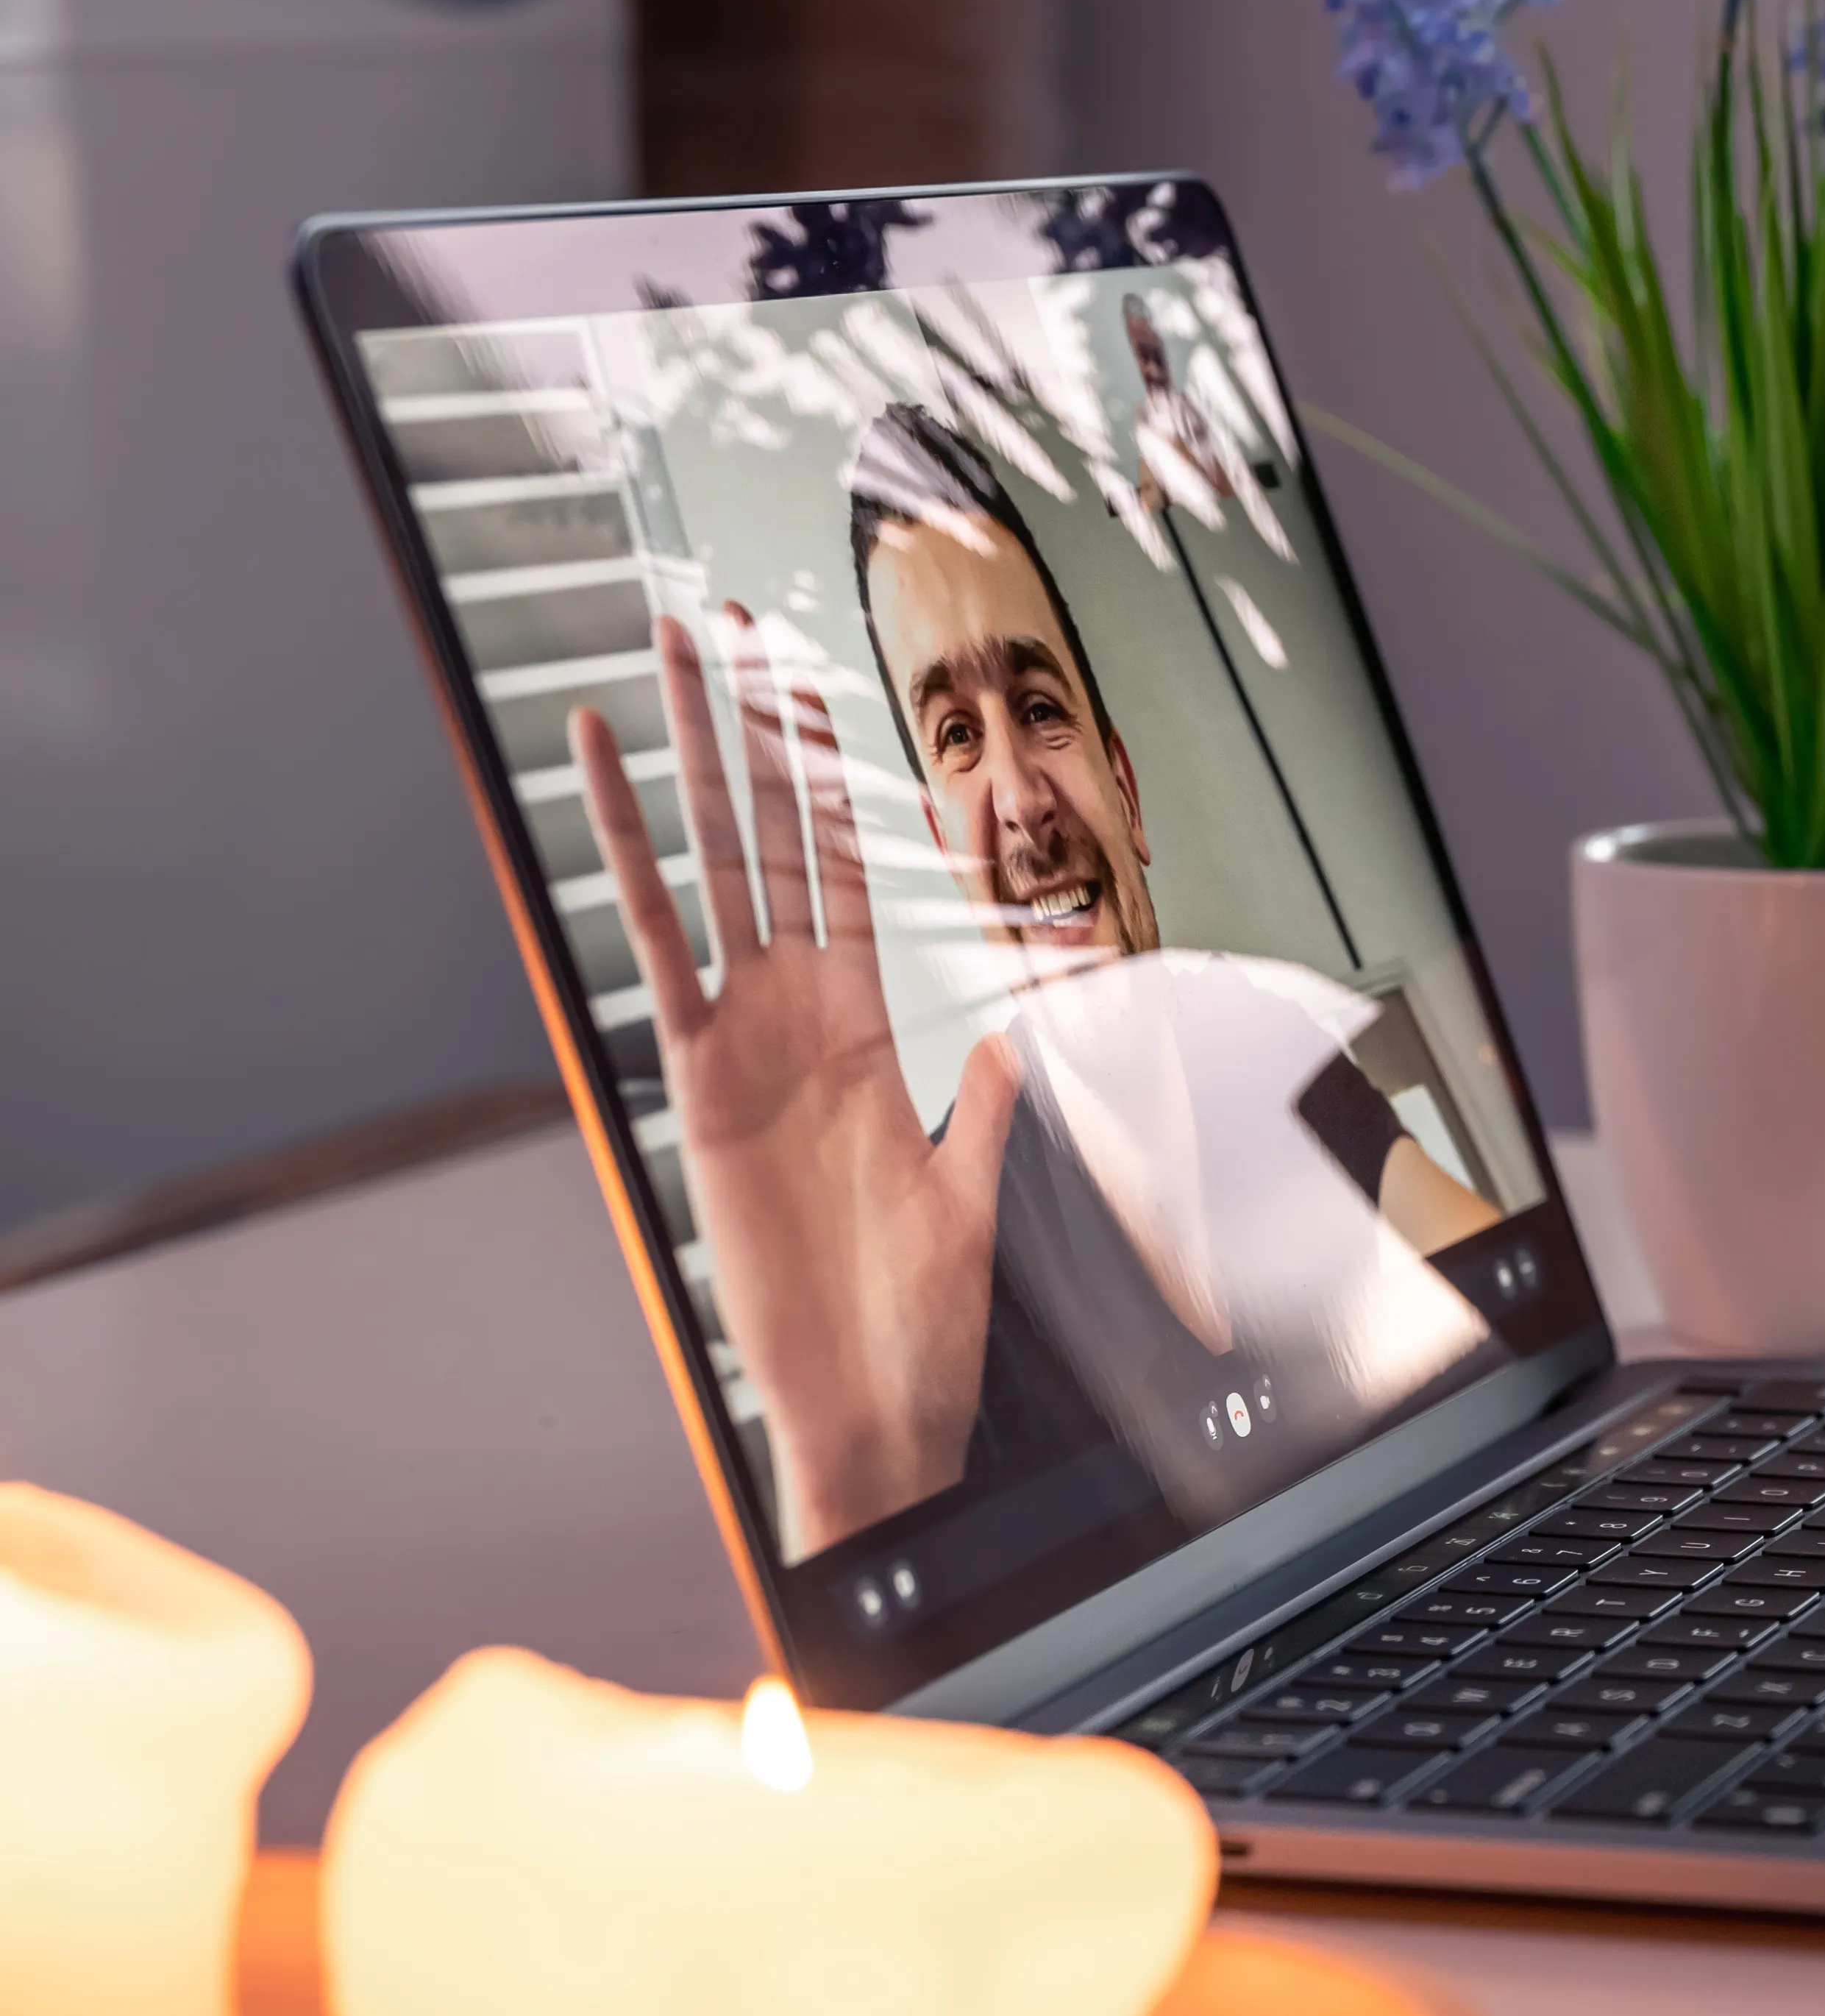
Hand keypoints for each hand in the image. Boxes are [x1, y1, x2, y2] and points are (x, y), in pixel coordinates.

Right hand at [573, 607, 1019, 1558]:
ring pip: (713, 859)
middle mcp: (798, 1007)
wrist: (870, 1390)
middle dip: (751, 730)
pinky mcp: (697, 1070)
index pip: (848, 866)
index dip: (836, 779)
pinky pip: (656, 938)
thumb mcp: (979, 1176)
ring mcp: (743, 1030)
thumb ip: (997, 1088)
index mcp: (865, 1019)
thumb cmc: (919, 1305)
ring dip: (687, 753)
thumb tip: (1036, 1012)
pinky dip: (625, 849)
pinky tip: (598, 767)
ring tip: (663, 655)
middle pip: (774, 836)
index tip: (820, 692)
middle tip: (726, 624)